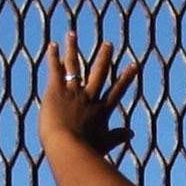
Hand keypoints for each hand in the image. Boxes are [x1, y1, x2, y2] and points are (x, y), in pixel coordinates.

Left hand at [40, 36, 138, 158]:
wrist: (68, 147)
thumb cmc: (86, 150)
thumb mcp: (105, 143)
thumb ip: (118, 137)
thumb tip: (131, 134)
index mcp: (101, 110)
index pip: (116, 90)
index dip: (126, 77)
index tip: (133, 65)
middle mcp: (89, 97)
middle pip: (98, 73)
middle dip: (103, 57)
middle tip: (108, 44)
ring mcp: (73, 92)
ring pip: (74, 66)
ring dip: (72, 49)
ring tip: (72, 35)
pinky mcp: (56, 90)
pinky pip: (55, 70)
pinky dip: (53, 57)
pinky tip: (52, 45)